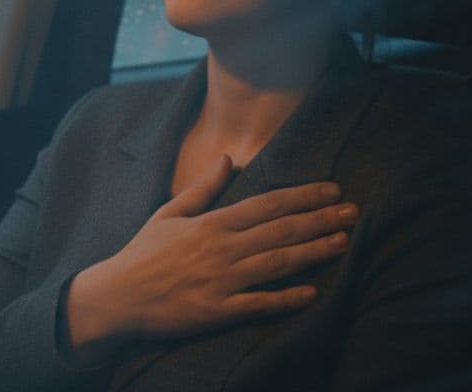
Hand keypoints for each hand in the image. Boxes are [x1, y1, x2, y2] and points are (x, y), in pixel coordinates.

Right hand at [63, 156, 356, 360]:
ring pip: (278, 263)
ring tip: (344, 242)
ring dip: (314, 252)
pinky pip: (259, 304)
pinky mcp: (217, 311)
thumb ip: (205, 188)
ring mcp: (221, 281)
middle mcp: (221, 249)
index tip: (333, 189)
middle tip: (354, 212)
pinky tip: (312, 292)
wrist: (117, 297)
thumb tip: (230, 159)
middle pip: (281, 230)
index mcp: (212, 223)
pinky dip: (287, 299)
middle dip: (321, 220)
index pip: (268, 204)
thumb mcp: (170, 213)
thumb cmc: (143, 254)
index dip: (304, 196)